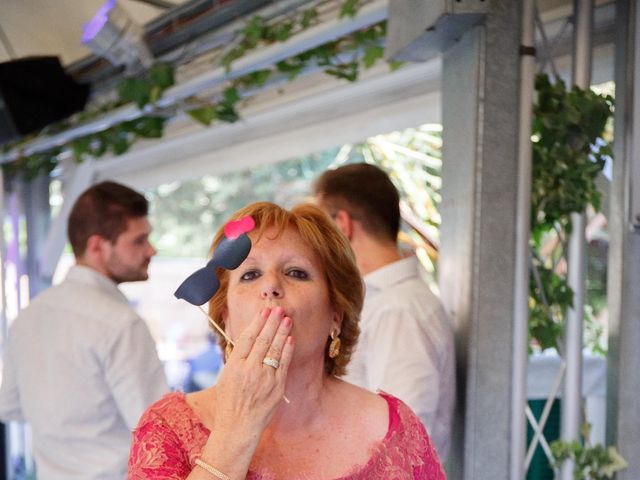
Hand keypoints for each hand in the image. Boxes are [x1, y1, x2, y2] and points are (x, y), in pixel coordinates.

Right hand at [212, 307, 293, 438]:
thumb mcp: (226, 377)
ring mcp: (264, 378)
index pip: (247, 338)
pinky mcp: (277, 387)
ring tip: (286, 318)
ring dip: (282, 332)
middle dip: (271, 322)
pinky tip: (290, 338)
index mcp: (234, 366)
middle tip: (278, 309)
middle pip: (263, 340)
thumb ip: (237, 359)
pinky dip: (287, 349)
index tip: (263, 312)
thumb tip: (248, 339)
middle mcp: (249, 370)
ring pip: (275, 349)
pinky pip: (284, 363)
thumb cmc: (229, 402)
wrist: (238, 427)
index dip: (257, 323)